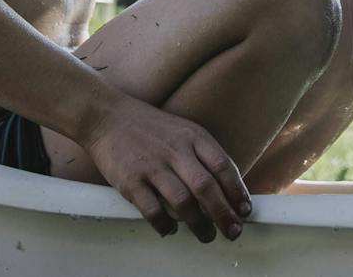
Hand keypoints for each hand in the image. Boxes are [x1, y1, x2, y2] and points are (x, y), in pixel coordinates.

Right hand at [81, 94, 250, 241]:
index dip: (237, 191)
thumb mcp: (184, 130)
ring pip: (183, 202)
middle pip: (206, 187)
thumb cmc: (151, 128)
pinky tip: (170, 229)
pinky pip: (152, 210)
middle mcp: (175, 150)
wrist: (107, 116)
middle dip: (224, 214)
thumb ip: (204, 155)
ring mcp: (152, 165)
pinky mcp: (130, 180)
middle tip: (233, 232)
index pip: (223, 166)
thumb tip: (227, 188)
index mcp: (193, 137)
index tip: (245, 210)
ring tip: (206, 236)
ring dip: (199, 224)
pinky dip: (165, 224)